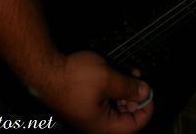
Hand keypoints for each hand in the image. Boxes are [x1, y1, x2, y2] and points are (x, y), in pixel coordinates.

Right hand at [38, 50, 153, 132]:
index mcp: (103, 126)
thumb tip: (145, 92)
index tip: (149, 91)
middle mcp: (96, 124)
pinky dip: (114, 88)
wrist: (45, 70)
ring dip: (125, 90)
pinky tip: (115, 74)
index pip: (135, 125)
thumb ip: (129, 87)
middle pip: (126, 117)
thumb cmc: (71, 78)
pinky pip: (105, 101)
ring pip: (116, 107)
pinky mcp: (84, 104)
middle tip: (139, 78)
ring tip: (129, 73)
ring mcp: (90, 114)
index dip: (146, 107)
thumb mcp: (108, 79)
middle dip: (135, 96)